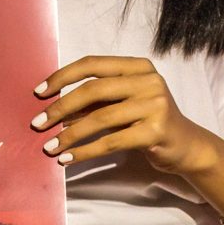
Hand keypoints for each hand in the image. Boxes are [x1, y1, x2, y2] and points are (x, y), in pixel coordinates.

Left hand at [30, 58, 210, 176]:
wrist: (185, 146)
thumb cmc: (147, 123)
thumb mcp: (123, 105)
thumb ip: (96, 102)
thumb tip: (53, 109)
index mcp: (138, 66)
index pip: (93, 64)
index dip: (62, 77)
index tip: (39, 93)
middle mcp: (148, 81)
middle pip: (93, 90)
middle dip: (60, 107)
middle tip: (37, 124)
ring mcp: (155, 105)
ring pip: (100, 118)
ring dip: (69, 135)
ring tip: (50, 147)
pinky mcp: (155, 131)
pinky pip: (111, 142)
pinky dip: (85, 152)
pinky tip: (68, 159)